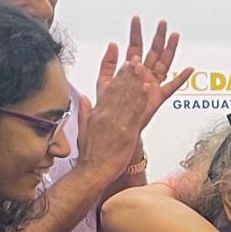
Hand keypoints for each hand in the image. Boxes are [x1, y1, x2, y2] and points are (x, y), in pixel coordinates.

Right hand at [76, 58, 149, 179]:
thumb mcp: (83, 129)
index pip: (109, 91)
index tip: (125, 67)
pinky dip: (141, 99)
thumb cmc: (90, 154)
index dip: (119, 77)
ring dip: (135, 81)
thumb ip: (85, 111)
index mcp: (98, 114)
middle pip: (119, 91)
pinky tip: (147, 88)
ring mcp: (117, 124)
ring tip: (142, 68)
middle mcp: (107, 116)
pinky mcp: (126, 133)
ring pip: (128, 98)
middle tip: (135, 60)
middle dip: (128, 74)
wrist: (93, 171)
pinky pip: (135, 113)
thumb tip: (83, 97)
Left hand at [95, 16, 193, 130]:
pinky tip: (188, 70)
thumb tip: (112, 45)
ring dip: (170, 49)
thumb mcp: (104, 82)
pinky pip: (172, 87)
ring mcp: (152, 84)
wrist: (115, 127)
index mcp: (130, 70)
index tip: (136, 20)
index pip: (134, 47)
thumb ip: (107, 64)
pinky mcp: (158, 97)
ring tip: (175, 36)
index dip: (135, 33)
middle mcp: (143, 75)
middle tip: (162, 23)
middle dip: (157, 36)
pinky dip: (181, 78)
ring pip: (164, 63)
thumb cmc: (109, 109)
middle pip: (153, 51)